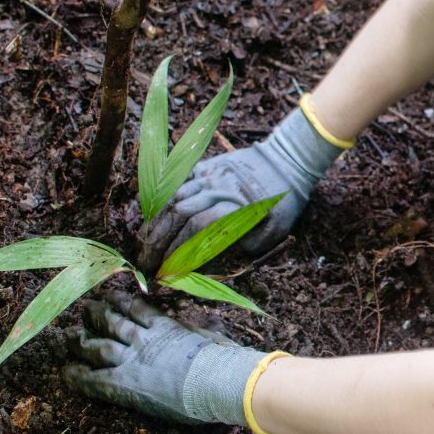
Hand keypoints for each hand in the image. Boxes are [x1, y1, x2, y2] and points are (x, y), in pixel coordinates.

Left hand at [62, 291, 265, 425]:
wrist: (217, 379)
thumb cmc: (223, 360)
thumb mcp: (213, 338)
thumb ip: (203, 333)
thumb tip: (214, 331)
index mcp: (166, 327)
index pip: (138, 309)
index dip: (122, 302)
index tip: (111, 297)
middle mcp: (144, 339)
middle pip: (112, 322)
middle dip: (96, 315)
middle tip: (83, 309)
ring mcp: (133, 360)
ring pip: (98, 346)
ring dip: (80, 341)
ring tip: (67, 337)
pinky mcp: (125, 384)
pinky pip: (94, 379)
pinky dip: (77, 375)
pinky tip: (65, 372)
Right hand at [138, 106, 344, 271]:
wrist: (287, 162)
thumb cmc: (281, 204)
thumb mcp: (271, 232)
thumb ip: (242, 246)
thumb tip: (210, 259)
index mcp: (234, 205)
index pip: (196, 230)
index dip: (179, 252)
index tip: (168, 271)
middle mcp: (217, 188)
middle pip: (178, 214)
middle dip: (159, 242)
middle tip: (148, 263)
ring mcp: (209, 174)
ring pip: (172, 197)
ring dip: (156, 223)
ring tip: (146, 245)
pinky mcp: (205, 166)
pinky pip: (176, 182)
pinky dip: (162, 199)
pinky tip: (153, 217)